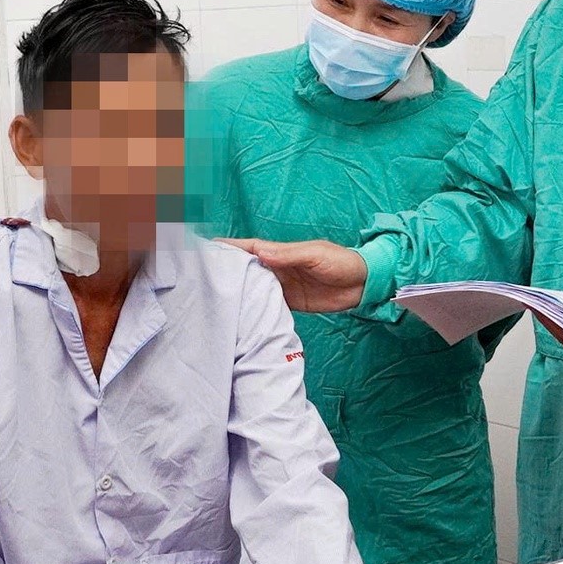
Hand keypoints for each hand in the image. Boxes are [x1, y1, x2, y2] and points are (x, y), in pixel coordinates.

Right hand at [218, 238, 367, 311]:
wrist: (364, 284)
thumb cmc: (341, 262)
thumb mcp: (315, 254)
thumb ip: (289, 255)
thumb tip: (261, 254)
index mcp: (280, 252)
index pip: (247, 248)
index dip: (227, 248)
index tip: (204, 249)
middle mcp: (276, 268)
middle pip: (245, 269)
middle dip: (225, 271)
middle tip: (199, 278)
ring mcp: (281, 287)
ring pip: (252, 289)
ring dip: (236, 292)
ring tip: (211, 299)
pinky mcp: (290, 303)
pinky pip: (266, 306)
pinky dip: (254, 309)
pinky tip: (239, 316)